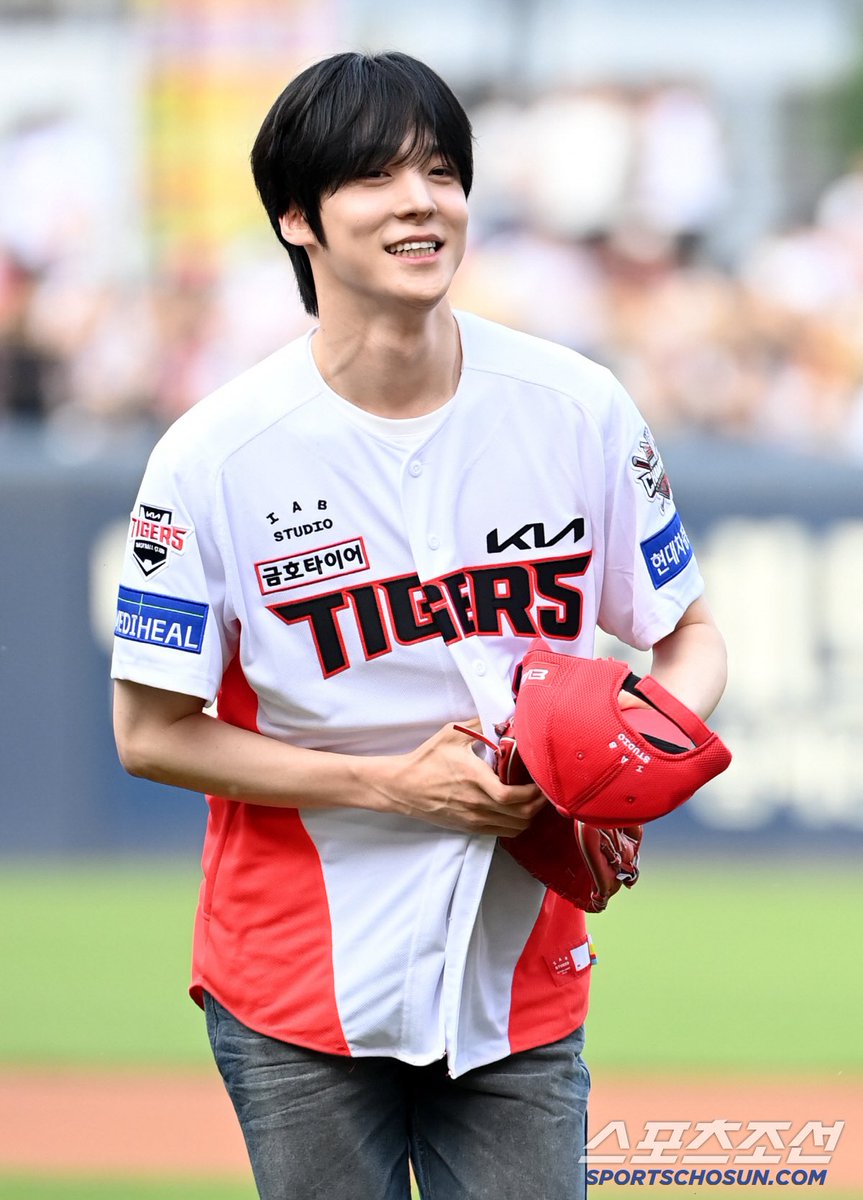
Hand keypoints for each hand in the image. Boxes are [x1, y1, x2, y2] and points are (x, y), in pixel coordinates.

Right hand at [369, 719, 544, 836]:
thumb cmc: (426, 760)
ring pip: (515, 827)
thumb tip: (503, 717)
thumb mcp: (451, 734)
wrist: (402, 786)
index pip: (511, 796)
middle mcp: (476, 803)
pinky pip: (502, 832)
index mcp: (474, 779)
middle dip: (539, 804)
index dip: (534, 793)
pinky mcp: (469, 827)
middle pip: (520, 815)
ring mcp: (473, 818)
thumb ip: (479, 725)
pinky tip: (518, 810)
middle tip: (547, 789)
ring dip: (530, 815)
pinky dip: (516, 824)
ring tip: (535, 799)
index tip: (542, 780)